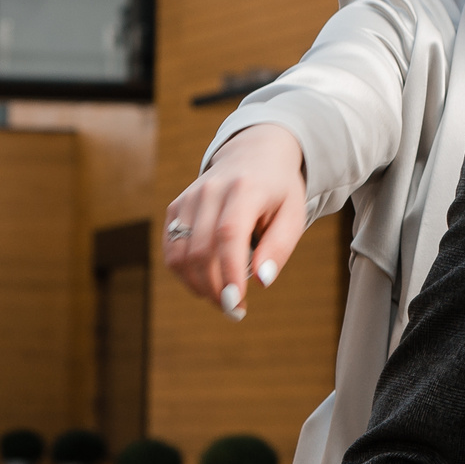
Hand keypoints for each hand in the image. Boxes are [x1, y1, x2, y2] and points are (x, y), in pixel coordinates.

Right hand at [163, 124, 307, 314]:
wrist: (254, 152)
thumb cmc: (278, 190)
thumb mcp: (293, 214)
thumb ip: (279, 247)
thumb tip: (262, 282)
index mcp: (245, 189)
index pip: (229, 235)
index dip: (230, 272)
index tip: (237, 303)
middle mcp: (211, 190)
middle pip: (201, 250)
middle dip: (216, 289)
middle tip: (236, 310)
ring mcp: (189, 198)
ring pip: (180, 254)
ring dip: (199, 286)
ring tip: (223, 299)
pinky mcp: (176, 207)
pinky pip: (171, 249)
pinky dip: (185, 273)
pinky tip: (206, 282)